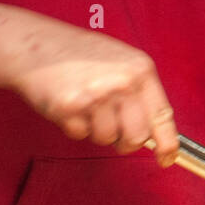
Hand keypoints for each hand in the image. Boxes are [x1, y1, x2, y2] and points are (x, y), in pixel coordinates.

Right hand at [6, 16, 179, 164]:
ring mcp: (96, 95)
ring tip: (84, 103)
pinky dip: (73, 125)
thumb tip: (156, 131)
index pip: (162, 116)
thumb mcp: (121, 62)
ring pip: (106, 138)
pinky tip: (67, 103)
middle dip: (125, 141)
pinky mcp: (70, 107)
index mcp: (140, 70)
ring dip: (94, 129)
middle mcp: (122, 82)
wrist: (36, 46)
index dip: (167, 144)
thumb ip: (139, 92)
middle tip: (111, 128)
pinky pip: (79, 134)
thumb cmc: (80, 55)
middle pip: (137, 137)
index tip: (166, 159)